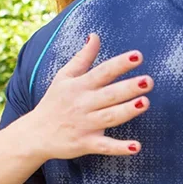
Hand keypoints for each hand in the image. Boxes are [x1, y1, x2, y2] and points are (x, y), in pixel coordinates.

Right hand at [25, 34, 150, 161]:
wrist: (34, 135)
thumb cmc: (54, 102)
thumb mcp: (64, 77)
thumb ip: (82, 57)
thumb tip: (94, 35)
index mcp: (80, 86)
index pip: (103, 72)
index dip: (120, 64)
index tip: (138, 56)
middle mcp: (83, 104)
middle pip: (110, 94)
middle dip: (129, 87)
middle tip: (149, 81)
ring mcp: (85, 125)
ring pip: (110, 117)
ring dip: (127, 111)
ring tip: (145, 103)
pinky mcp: (85, 143)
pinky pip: (104, 146)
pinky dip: (119, 148)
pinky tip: (136, 147)